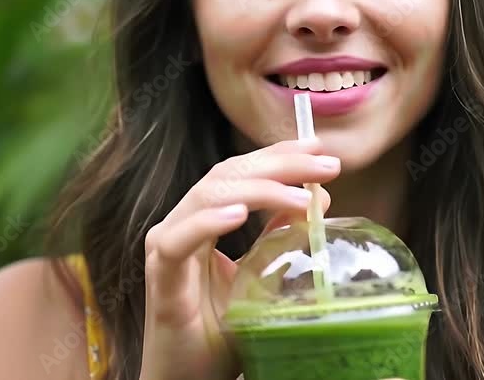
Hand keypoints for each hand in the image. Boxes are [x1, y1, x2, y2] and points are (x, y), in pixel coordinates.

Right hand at [138, 139, 337, 379]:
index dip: (279, 154)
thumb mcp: (262, 281)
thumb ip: (279, 240)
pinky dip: (209, 222)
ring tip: (299, 196)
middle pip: (228, 175)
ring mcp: (167, 248)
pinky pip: (179, 241)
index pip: (241, 172)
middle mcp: (182, 225)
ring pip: (207, 197)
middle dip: (278, 164)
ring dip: (257, 190)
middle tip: (324, 164)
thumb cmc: (218, 335)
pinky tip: (240, 214)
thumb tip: (317, 201)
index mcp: (204, 220)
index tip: (319, 148)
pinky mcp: (160, 276)